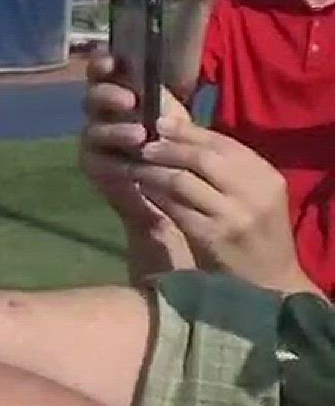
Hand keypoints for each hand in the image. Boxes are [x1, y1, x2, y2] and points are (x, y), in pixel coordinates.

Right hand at [78, 50, 183, 227]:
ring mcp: (93, 139)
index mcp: (117, 92)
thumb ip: (158, 97)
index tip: (110, 63)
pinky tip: (132, 165)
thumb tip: (152, 75)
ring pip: (94, 129)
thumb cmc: (172, 143)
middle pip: (92, 96)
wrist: (172, 187)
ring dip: (116, 130)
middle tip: (129, 101)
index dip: (101, 63)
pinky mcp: (93, 165)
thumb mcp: (171, 116)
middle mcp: (100, 112)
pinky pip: (98, 160)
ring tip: (139, 136)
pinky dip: (116, 161)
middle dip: (108, 95)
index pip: (101, 71)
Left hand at [133, 122, 318, 296]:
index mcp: (266, 177)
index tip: (160, 123)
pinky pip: (174, 207)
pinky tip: (141, 189)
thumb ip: (227, 167)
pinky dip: (154, 194)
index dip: (187, 131)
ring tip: (136, 166)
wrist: (270, 282)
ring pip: (182, 180)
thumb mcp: (254, 195)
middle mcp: (254, 193)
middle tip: (143, 146)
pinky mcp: (211, 237)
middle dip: (168, 148)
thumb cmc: (257, 233)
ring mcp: (233, 215)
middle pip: (201, 157)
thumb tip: (180, 132)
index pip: (222, 143)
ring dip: (153, 171)